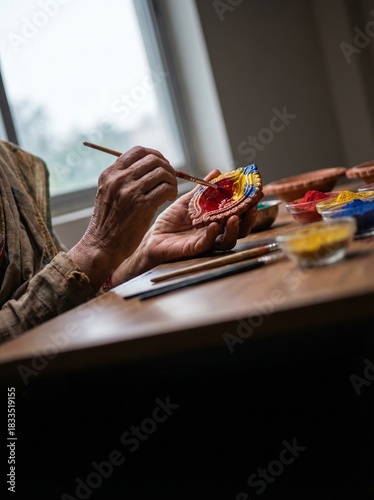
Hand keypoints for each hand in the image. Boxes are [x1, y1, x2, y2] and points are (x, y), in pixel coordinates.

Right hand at [68, 146, 176, 289]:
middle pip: (153, 160)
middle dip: (167, 167)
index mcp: (110, 174)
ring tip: (171, 190)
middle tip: (170, 179)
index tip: (162, 165)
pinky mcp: (142, 205)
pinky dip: (172, 191)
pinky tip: (169, 198)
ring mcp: (130, 192)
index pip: (137, 151)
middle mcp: (118, 179)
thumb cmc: (108, 223)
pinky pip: (165, 188)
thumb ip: (121, 179)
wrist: (102, 245)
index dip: (155, 155)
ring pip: (162, 172)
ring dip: (172, 180)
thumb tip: (146, 167)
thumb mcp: (108, 193)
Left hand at [111, 169, 257, 283]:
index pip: (239, 215)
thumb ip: (203, 189)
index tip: (257, 193)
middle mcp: (215, 233)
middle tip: (252, 206)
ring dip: (233, 229)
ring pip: (227, 240)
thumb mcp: (188, 201)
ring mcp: (206, 242)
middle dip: (248, 219)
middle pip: (240, 230)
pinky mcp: (194, 249)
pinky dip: (212, 235)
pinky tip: (213, 225)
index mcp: (216, 221)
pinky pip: (207, 244)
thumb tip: (217, 171)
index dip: (249, 206)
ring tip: (235, 217)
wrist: (152, 236)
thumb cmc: (170, 221)